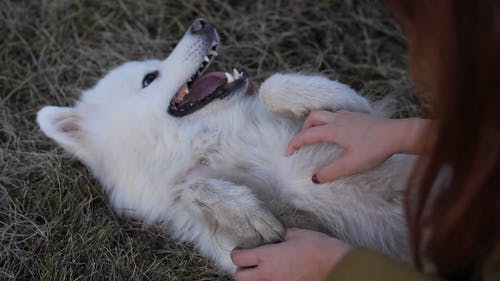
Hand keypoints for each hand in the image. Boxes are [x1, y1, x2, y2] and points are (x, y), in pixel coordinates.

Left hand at [230, 228, 351, 280]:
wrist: (335, 266)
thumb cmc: (317, 247)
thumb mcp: (296, 234)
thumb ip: (280, 236)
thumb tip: (277, 237)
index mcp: (267, 257)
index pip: (238, 259)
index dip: (236, 253)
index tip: (240, 249)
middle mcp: (268, 275)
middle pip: (240, 278)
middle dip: (241, 269)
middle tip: (248, 262)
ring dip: (255, 278)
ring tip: (262, 269)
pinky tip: (277, 274)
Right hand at [288, 110, 428, 182]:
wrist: (397, 134)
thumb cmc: (375, 149)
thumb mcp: (351, 165)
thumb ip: (331, 172)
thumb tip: (314, 178)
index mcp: (333, 130)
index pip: (306, 135)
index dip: (294, 143)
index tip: (288, 153)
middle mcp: (338, 119)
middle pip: (313, 117)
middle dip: (304, 128)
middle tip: (303, 141)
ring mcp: (349, 115)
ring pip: (326, 114)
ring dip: (317, 123)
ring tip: (319, 135)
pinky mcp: (359, 116)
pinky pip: (338, 114)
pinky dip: (331, 121)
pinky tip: (340, 131)